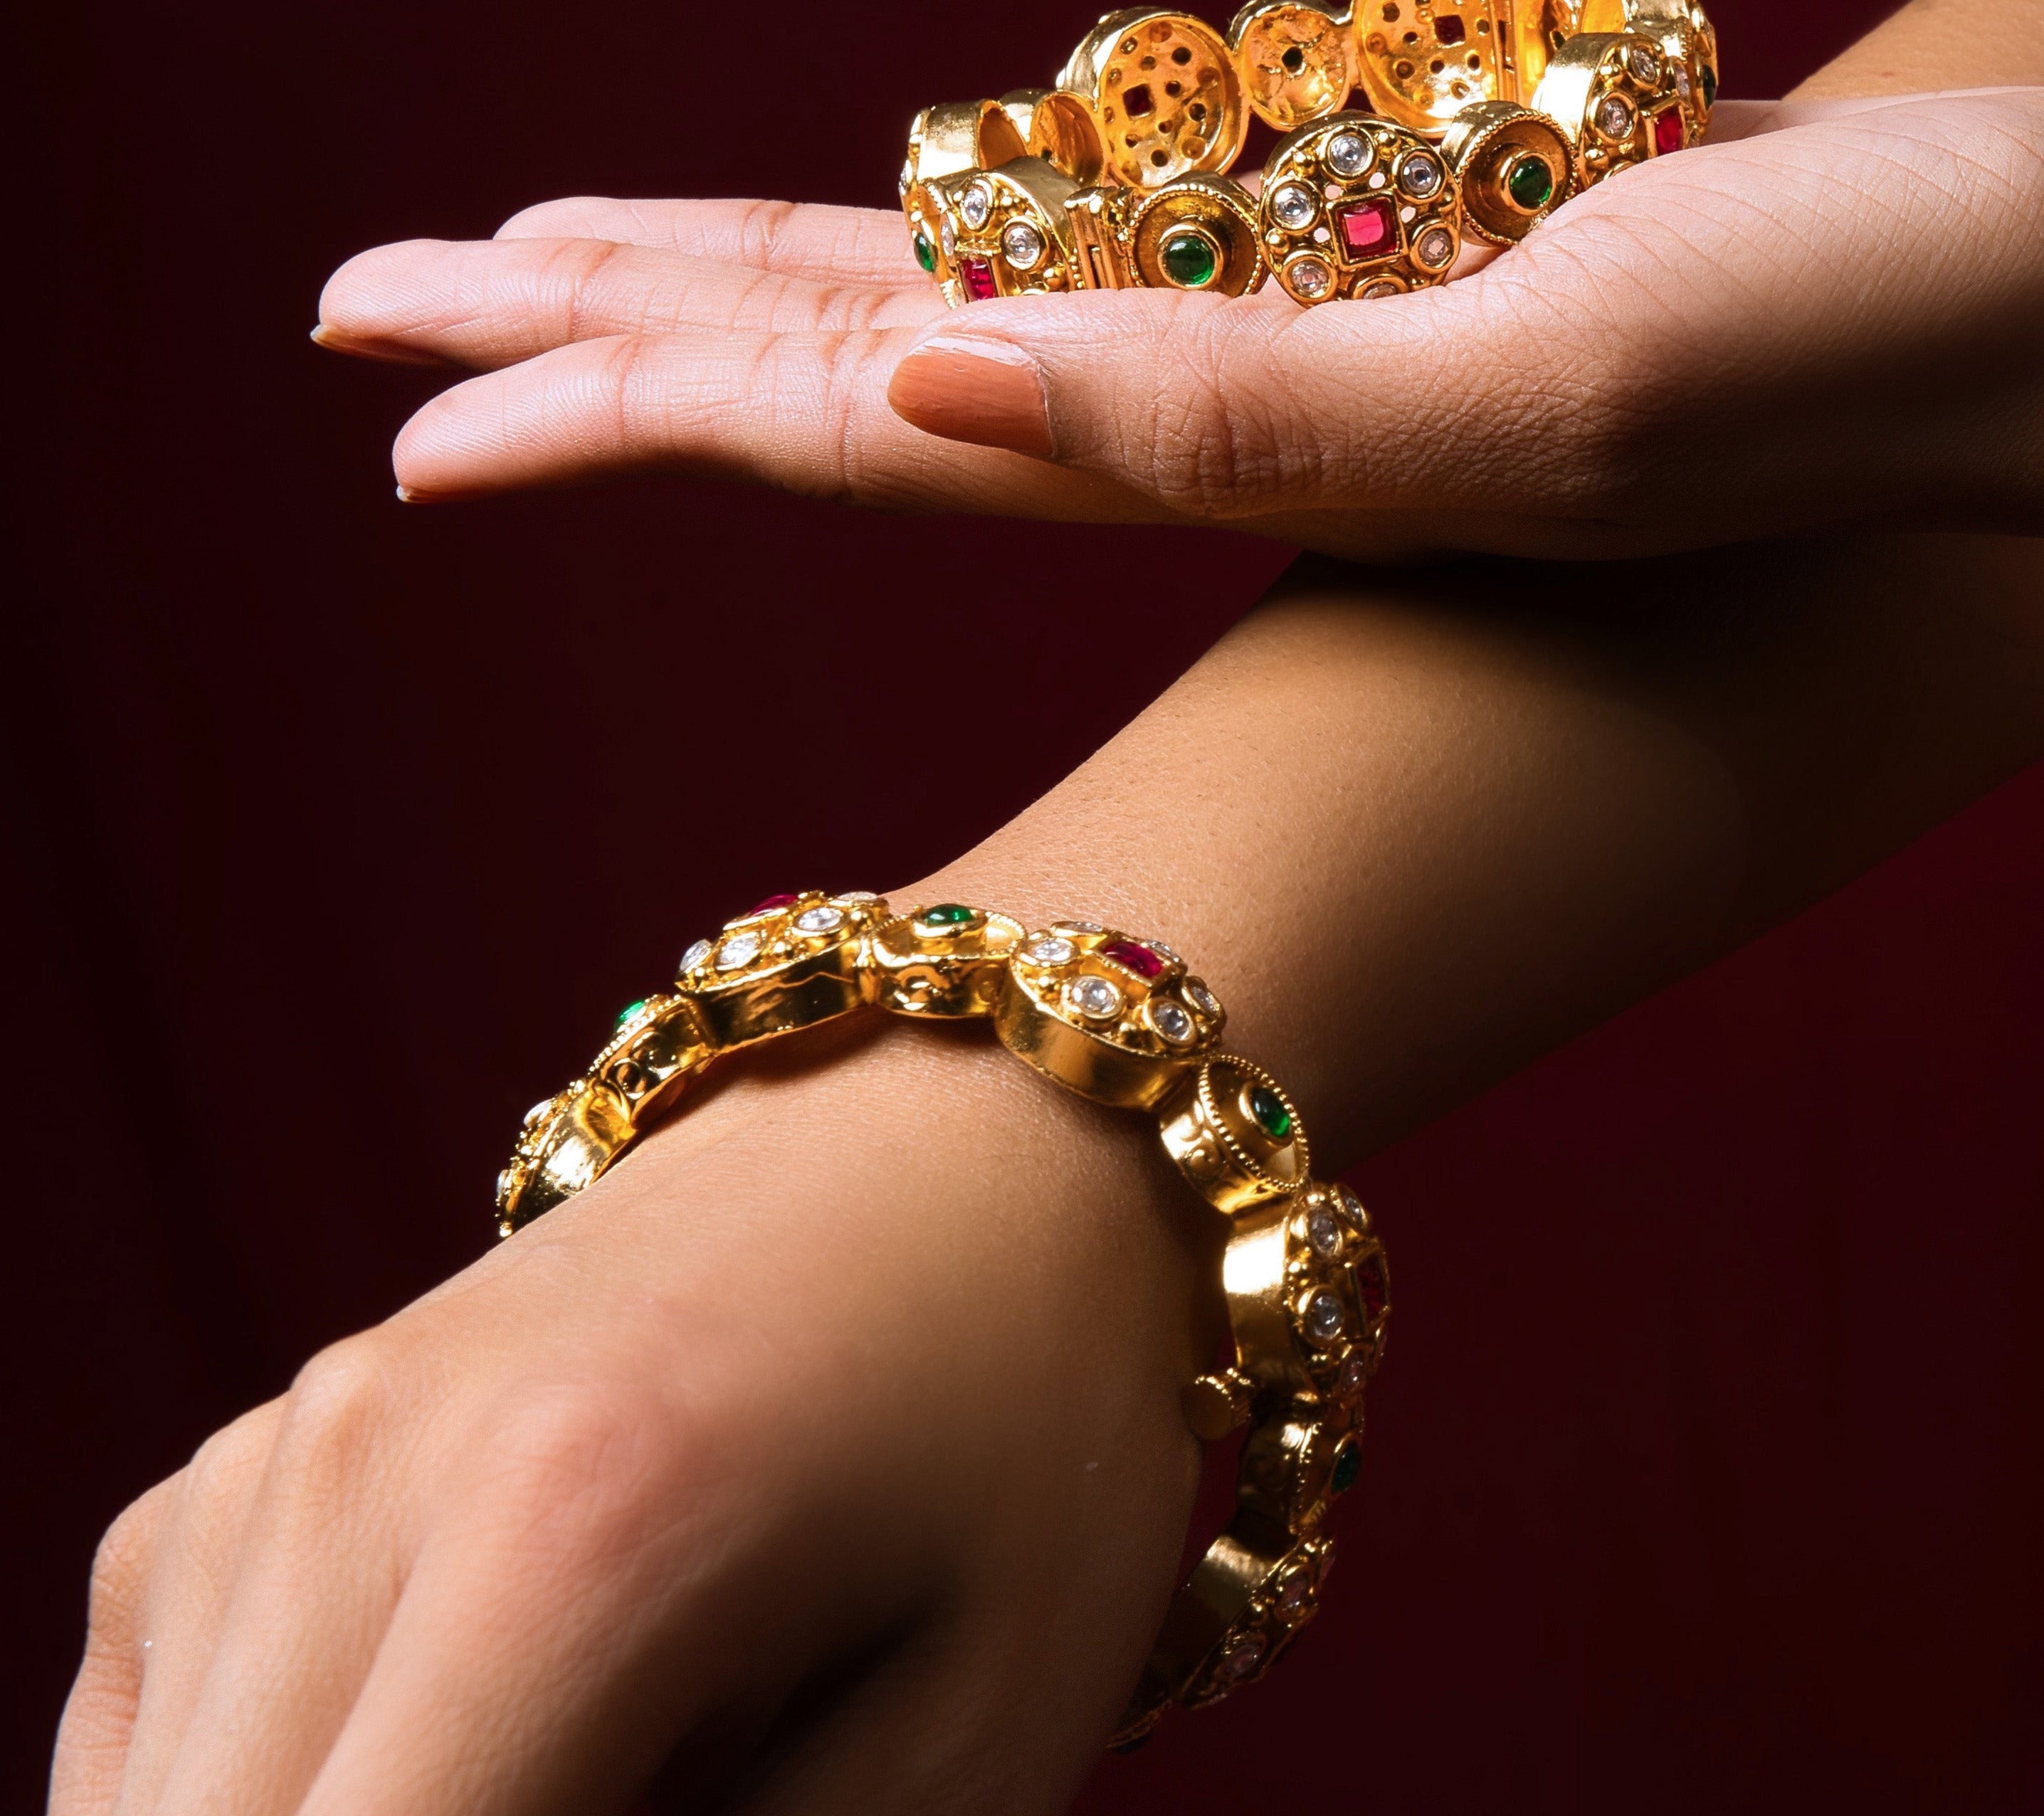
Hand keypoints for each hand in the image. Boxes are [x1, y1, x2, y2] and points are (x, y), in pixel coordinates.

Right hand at [52, 1016, 1217, 1815]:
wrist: (975, 1135)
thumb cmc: (1028, 1430)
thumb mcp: (970, 1744)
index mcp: (570, 1537)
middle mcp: (356, 1474)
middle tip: (687, 1777)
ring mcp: (269, 1458)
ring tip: (626, 1745)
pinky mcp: (237, 1470)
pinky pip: (175, 1761)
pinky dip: (306, 1810)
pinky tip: (506, 1730)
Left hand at [317, 90, 2043, 556]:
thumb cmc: (1869, 353)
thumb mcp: (1556, 381)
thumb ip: (1249, 414)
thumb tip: (934, 398)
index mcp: (1248, 454)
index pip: (855, 425)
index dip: (613, 393)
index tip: (394, 390)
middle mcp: (1250, 410)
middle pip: (851, 362)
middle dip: (606, 332)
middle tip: (366, 306)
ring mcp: (1325, 329)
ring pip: (968, 287)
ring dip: (755, 270)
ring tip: (568, 249)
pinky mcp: (1413, 249)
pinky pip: (1135, 218)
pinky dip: (985, 208)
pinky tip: (899, 215)